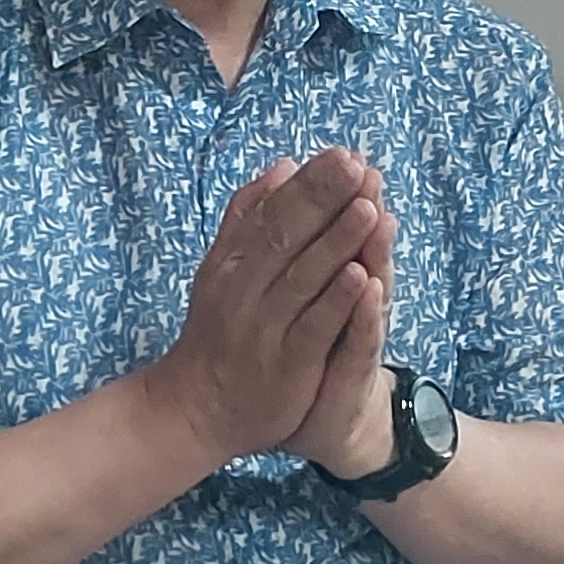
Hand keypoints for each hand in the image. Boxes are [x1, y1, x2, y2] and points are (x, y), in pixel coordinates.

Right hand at [151, 149, 384, 465]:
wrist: (195, 410)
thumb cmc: (218, 334)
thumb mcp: (223, 268)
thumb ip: (249, 217)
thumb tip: (283, 165)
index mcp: (232, 262)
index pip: (272, 213)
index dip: (308, 184)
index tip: (341, 154)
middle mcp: (243, 290)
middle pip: (286, 236)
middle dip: (323, 199)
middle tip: (356, 165)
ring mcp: (263, 327)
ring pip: (304, 277)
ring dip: (336, 241)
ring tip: (368, 206)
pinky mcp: (285, 364)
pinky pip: (314, 327)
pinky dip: (337, 301)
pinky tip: (362, 275)